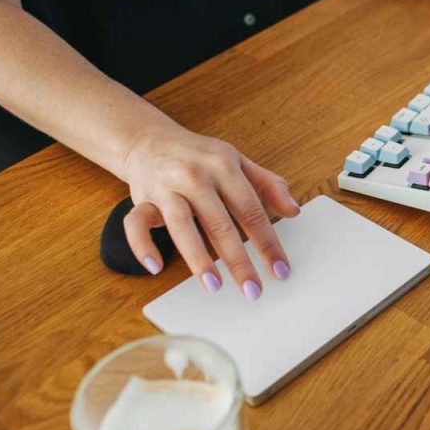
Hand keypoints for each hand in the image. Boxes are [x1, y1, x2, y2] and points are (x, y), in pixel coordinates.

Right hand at [119, 124, 299, 299]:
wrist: (150, 139)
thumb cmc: (199, 156)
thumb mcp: (238, 162)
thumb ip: (268, 185)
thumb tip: (294, 210)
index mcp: (224, 166)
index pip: (251, 210)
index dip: (268, 242)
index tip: (280, 269)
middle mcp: (195, 176)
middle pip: (220, 223)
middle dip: (238, 260)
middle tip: (253, 290)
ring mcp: (166, 188)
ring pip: (181, 225)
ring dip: (198, 258)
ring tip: (214, 285)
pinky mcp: (141, 199)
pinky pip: (135, 224)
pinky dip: (143, 246)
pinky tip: (156, 267)